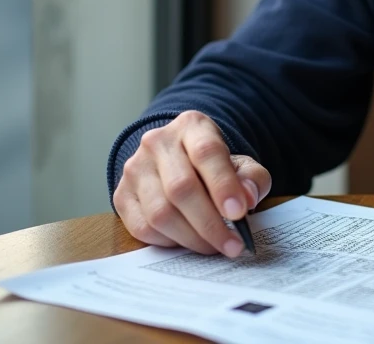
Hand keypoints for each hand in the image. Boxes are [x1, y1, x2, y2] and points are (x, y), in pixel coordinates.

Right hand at [113, 110, 271, 256]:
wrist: (179, 162)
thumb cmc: (213, 166)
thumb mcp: (241, 164)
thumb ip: (252, 178)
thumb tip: (247, 198)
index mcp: (192, 126)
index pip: (206, 153)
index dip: (223, 185)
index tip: (239, 212)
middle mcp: (157, 143)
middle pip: (181, 188)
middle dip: (210, 223)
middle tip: (232, 245)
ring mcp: (135, 169)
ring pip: (160, 213)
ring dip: (191, 238)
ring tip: (214, 247)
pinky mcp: (122, 195)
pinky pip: (143, 228)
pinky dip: (169, 242)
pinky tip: (187, 241)